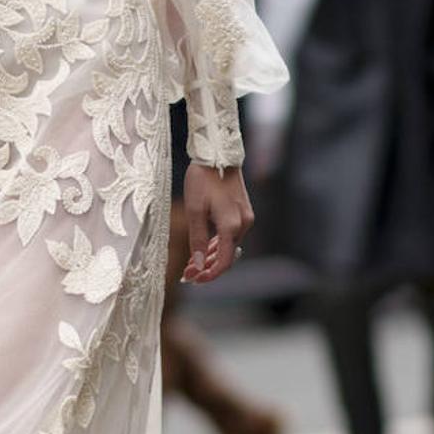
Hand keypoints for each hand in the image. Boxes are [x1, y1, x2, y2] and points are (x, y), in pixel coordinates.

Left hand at [180, 163, 253, 283]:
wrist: (217, 154)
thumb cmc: (202, 179)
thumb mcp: (194, 210)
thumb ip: (197, 238)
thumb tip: (197, 263)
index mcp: (231, 226)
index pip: (223, 261)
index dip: (209, 274)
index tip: (194, 279)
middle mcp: (243, 224)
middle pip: (227, 255)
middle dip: (207, 266)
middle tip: (188, 273)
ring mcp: (245, 217)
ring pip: (229, 245)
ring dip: (212, 255)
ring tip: (193, 263)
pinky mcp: (243, 211)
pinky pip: (231, 234)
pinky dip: (218, 243)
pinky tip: (205, 247)